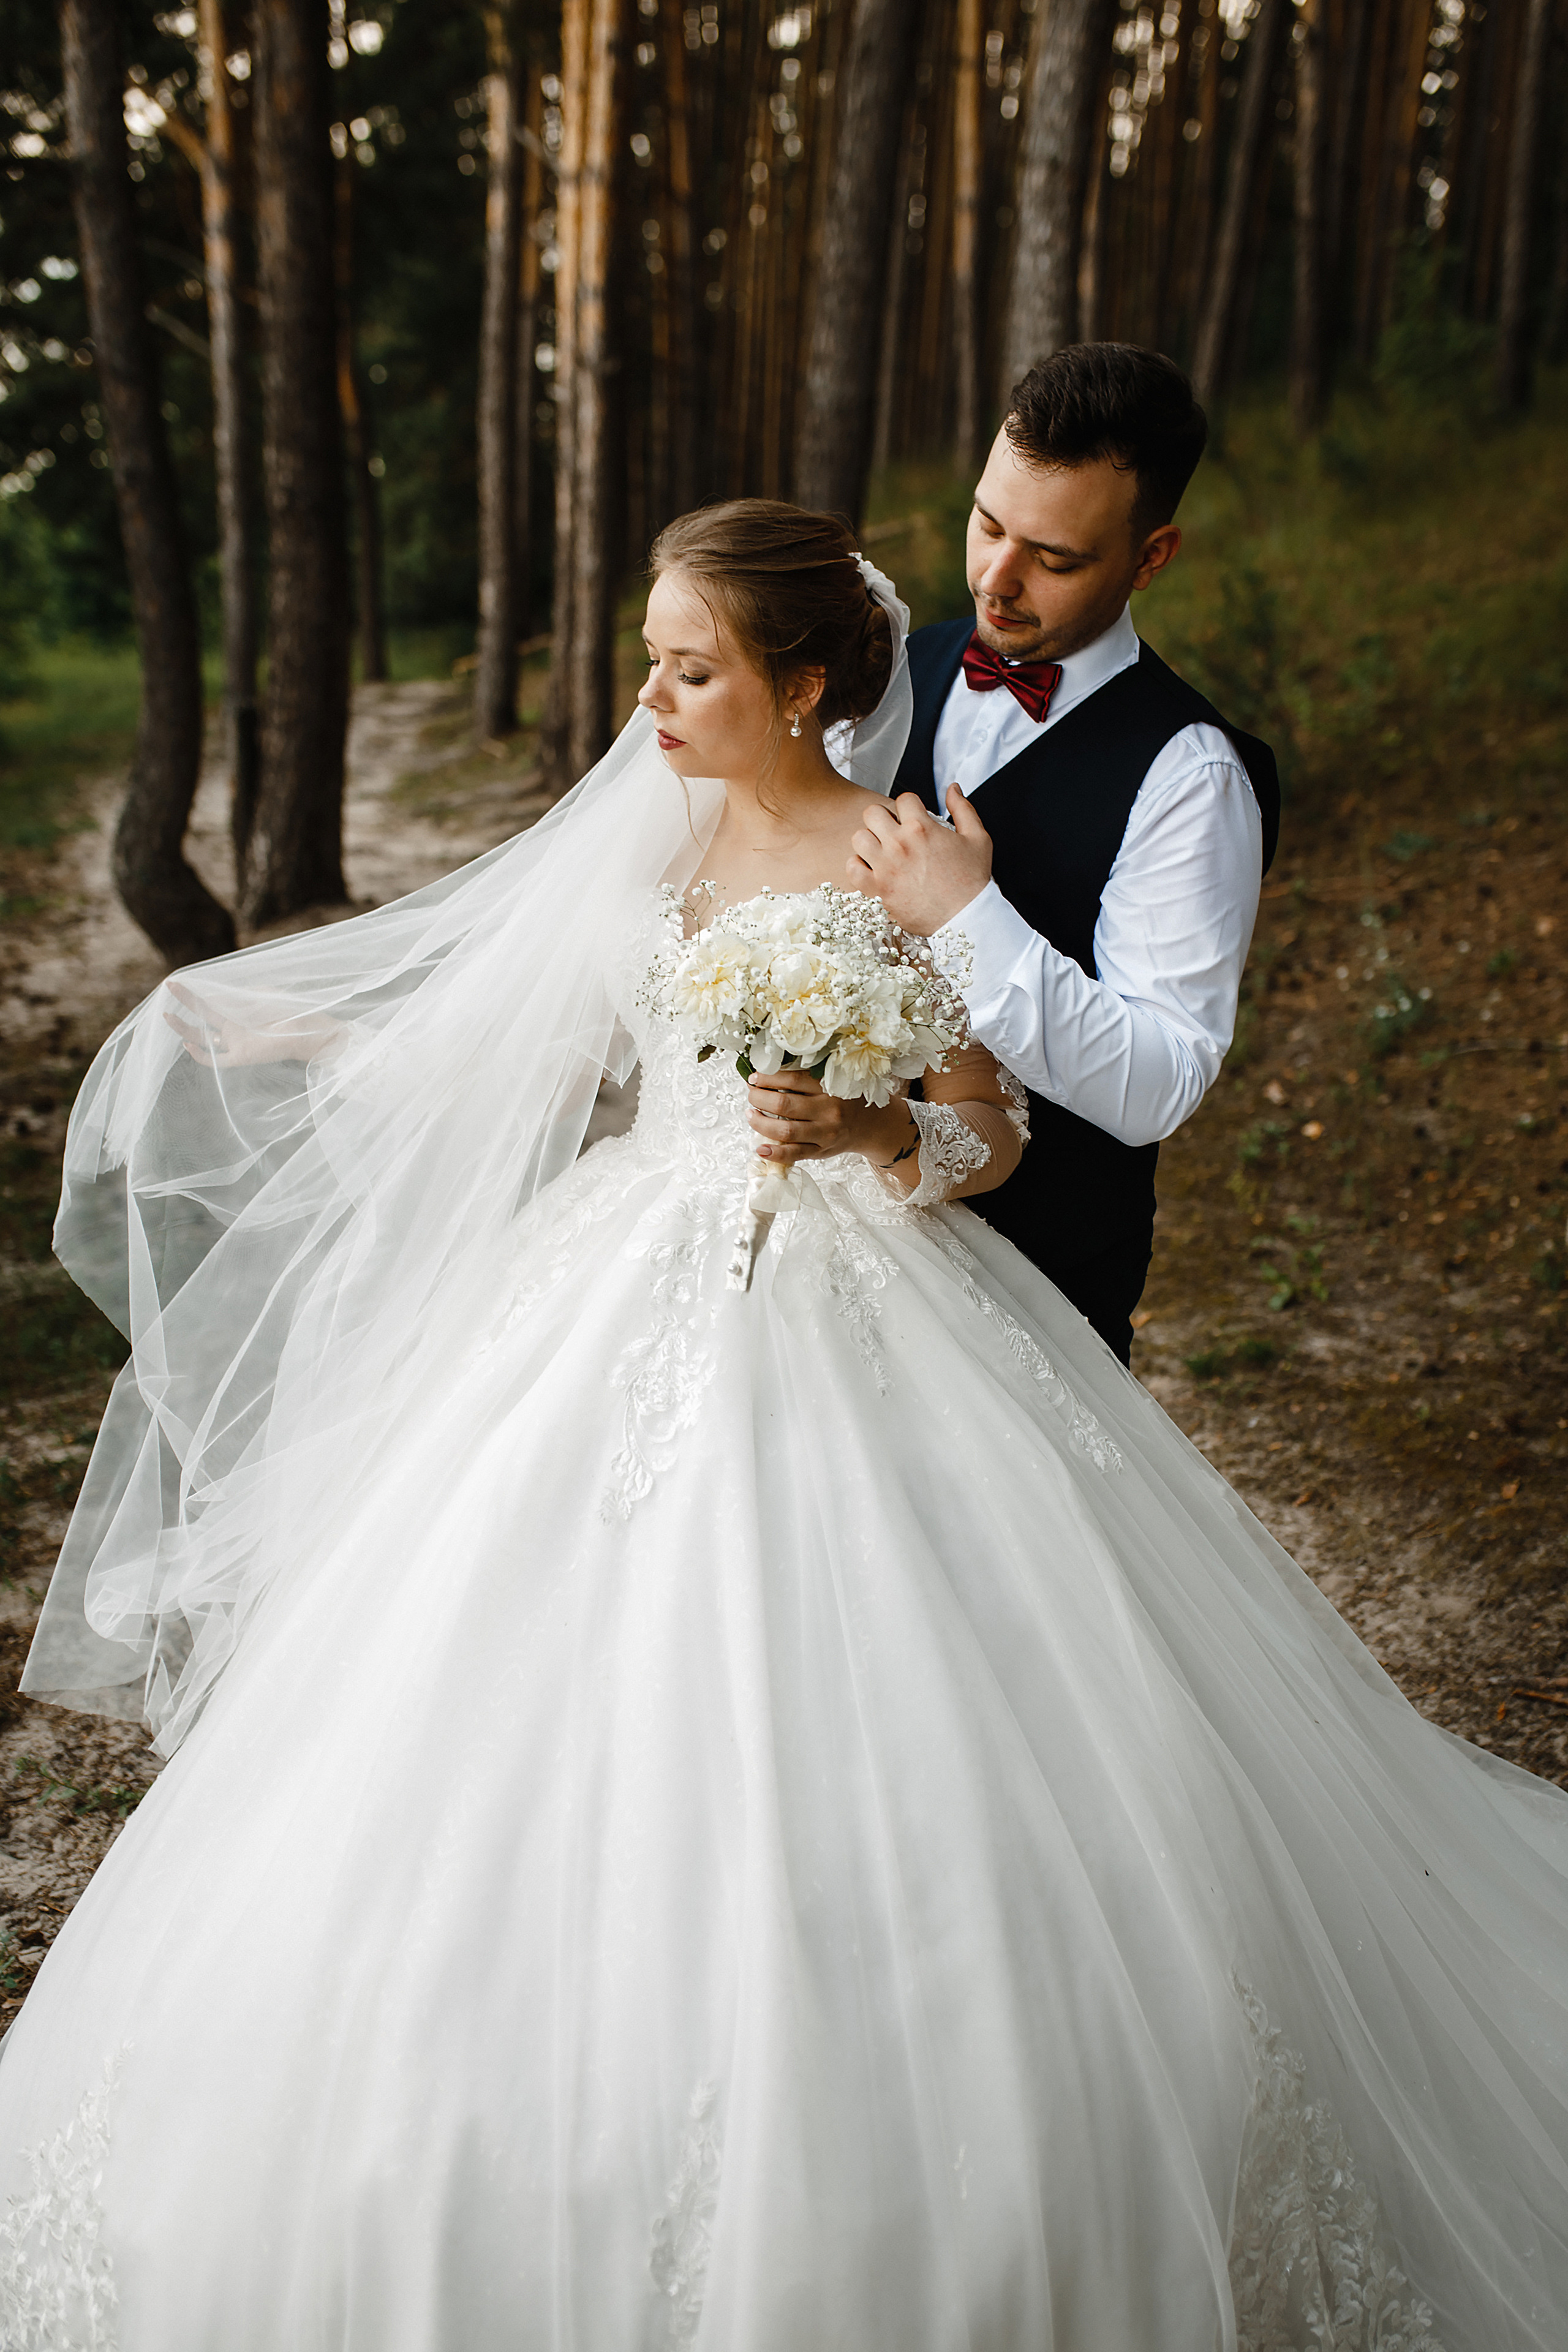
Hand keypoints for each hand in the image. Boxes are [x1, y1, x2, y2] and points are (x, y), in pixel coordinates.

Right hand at [163, 980, 343, 1068]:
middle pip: (201, 1016)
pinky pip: (215, 1060)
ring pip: (202, 1038)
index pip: (209, 1002)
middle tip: (168, 990)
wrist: (308, 1029)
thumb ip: (240, 993)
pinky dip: (200, 1055)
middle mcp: (233, 1027)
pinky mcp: (241, 1056)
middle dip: (184, 1003)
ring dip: (183, 1028)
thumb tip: (216, 991)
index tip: (177, 982)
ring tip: (166, 1016)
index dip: (193, 993)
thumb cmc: (290, 1009)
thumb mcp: (263, 993)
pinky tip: (188, 1043)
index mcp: (237, 1011)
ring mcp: (235, 1042)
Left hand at [747, 1068, 914, 1168]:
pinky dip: (774, 1153)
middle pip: (783, 1105)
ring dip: (760, 1123)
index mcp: (829, 1087)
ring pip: (785, 1130)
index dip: (767, 1078)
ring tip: (750, 1115)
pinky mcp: (821, 1151)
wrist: (872, 1125)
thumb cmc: (847, 1099)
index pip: (791, 1080)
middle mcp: (827, 1110)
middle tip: (750, 1094)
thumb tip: (770, 1073)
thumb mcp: (835, 1081)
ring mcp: (824, 1133)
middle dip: (758, 1099)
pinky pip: (794, 1154)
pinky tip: (760, 1148)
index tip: (754, 1077)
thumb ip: (808, 1078)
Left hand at [847, 785, 992, 935]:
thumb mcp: (978, 838)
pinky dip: (859, 866)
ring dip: (870, 841)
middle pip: (872, 813)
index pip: (903, 799)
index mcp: (922, 828)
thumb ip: (963, 808)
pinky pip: (852, 868)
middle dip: (884, 818)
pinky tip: (873, 869)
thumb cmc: (972, 880)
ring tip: (882, 850)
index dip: (910, 806)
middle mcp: (899, 844)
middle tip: (894, 831)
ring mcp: (884, 867)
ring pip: (859, 838)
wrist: (965, 918)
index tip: (914, 819)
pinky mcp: (876, 890)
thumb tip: (952, 788)